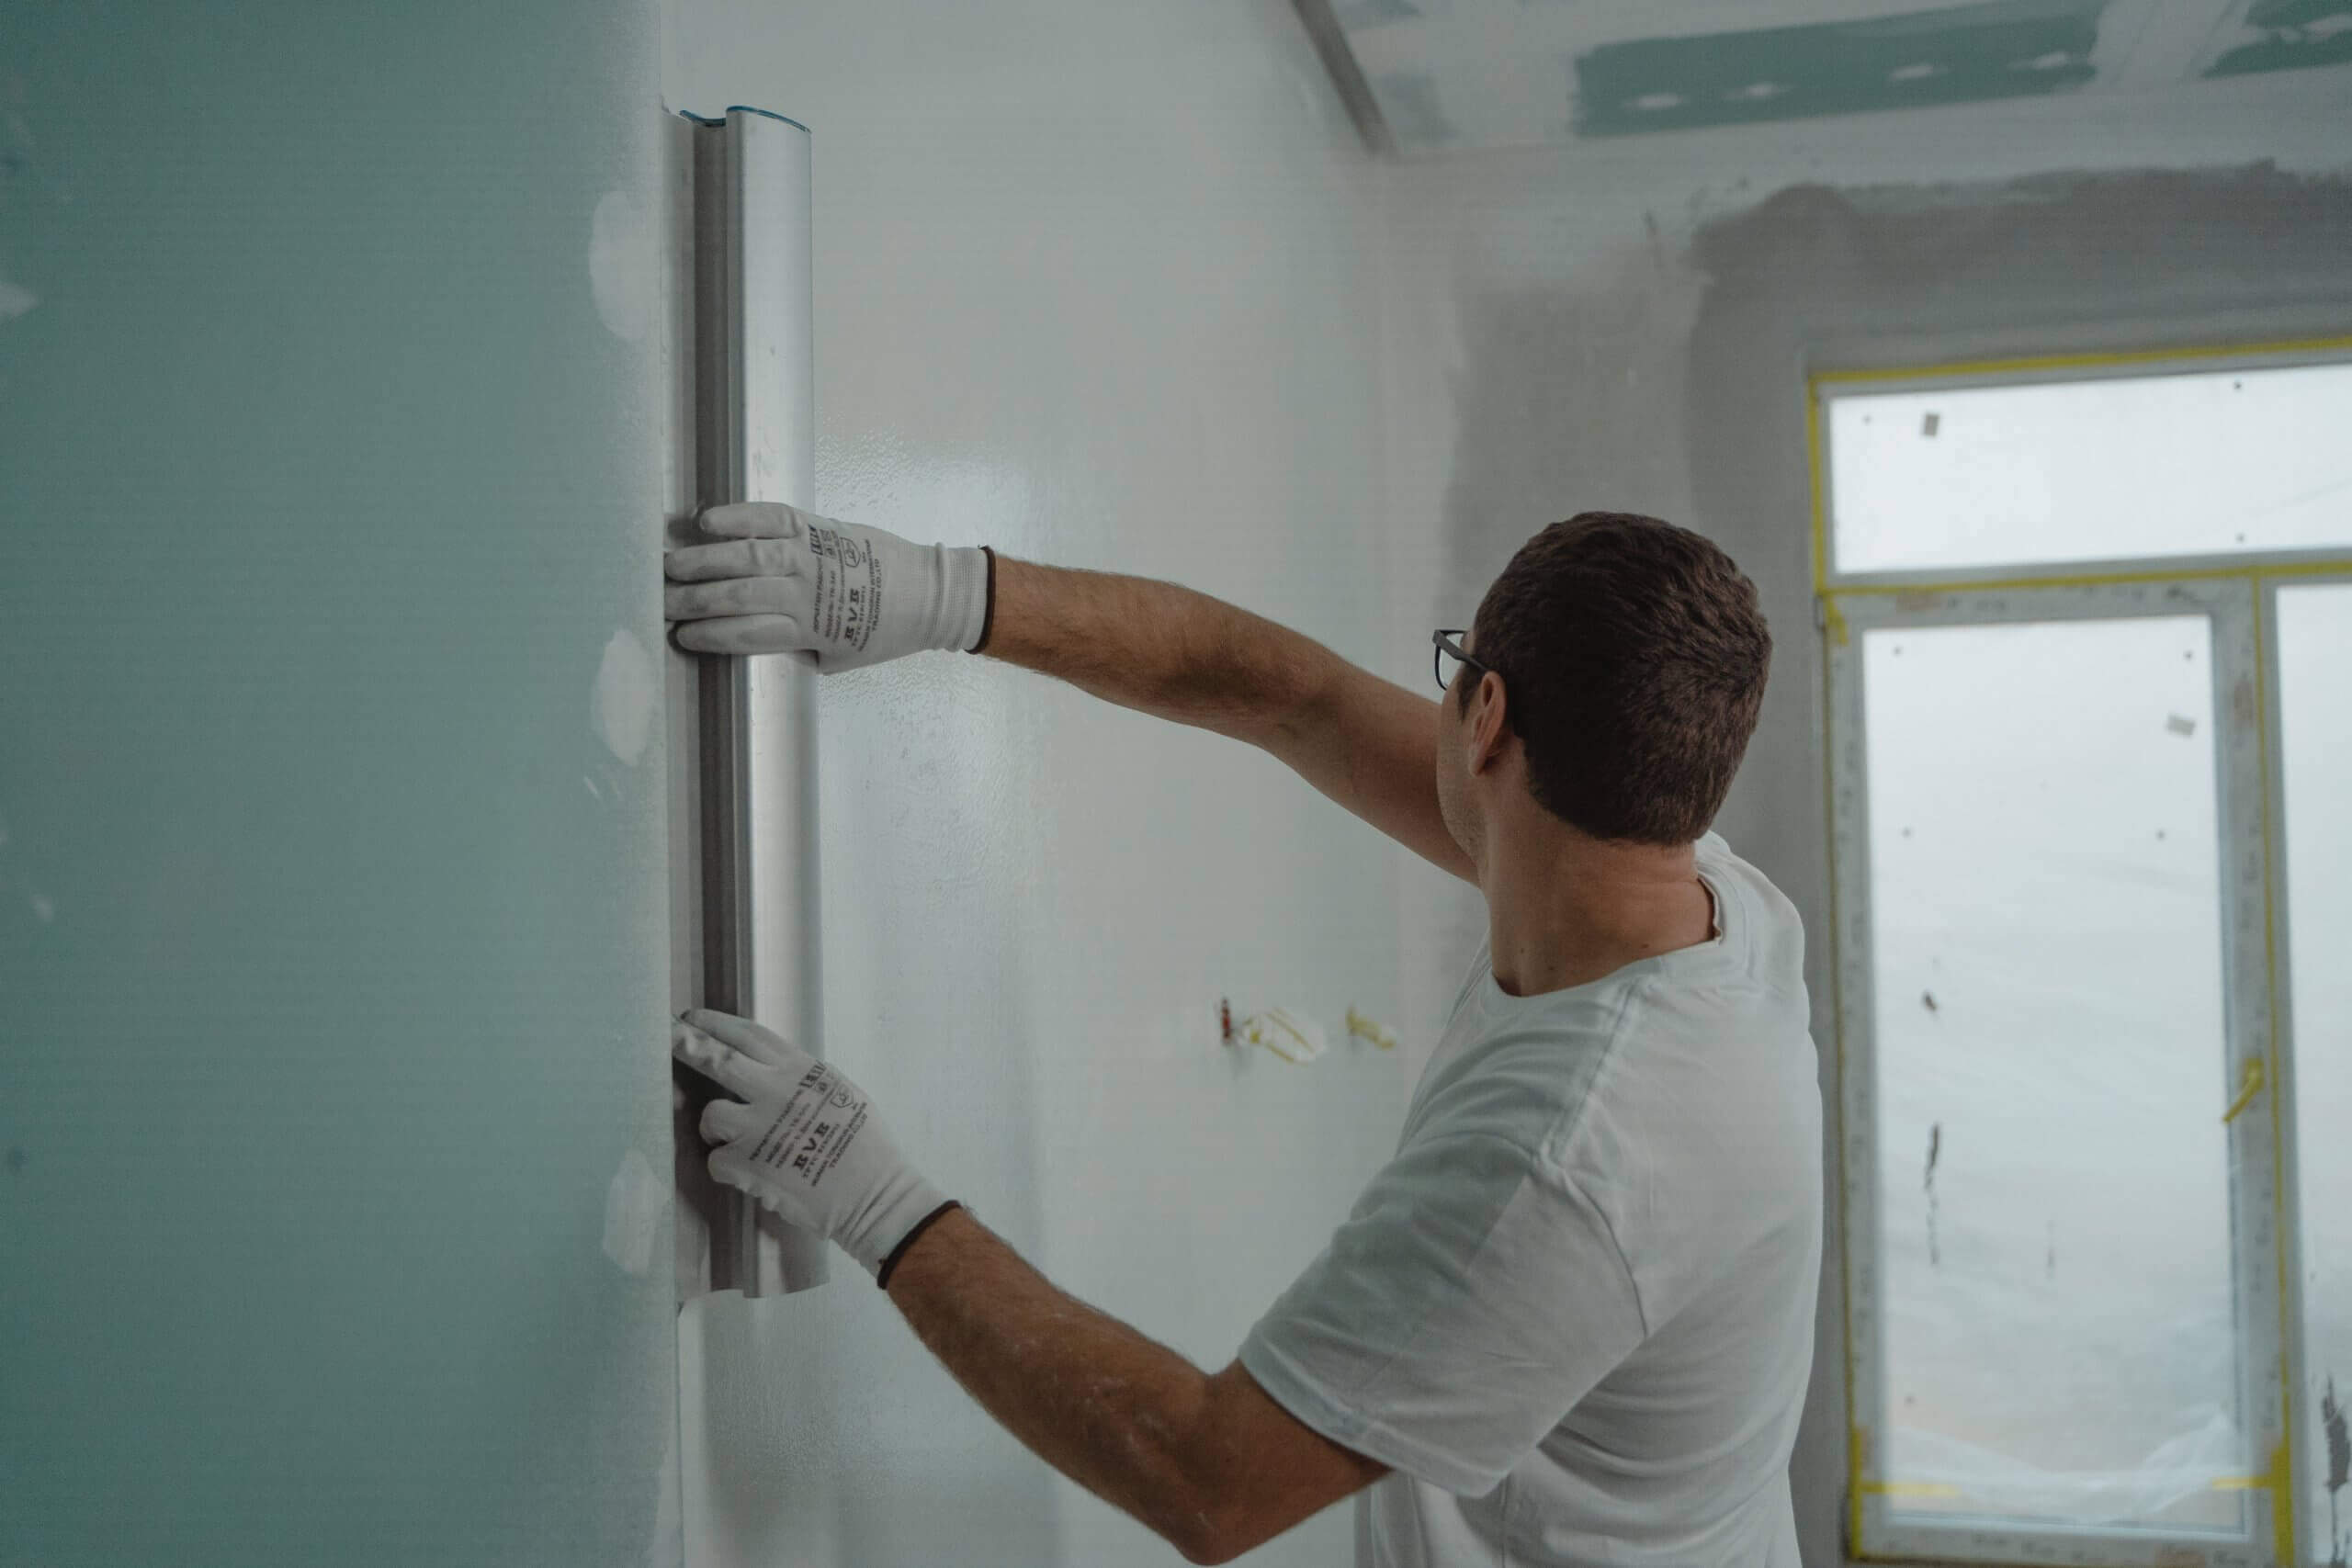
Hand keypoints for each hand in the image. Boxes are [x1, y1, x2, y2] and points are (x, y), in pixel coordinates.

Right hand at [663, 502, 990, 669]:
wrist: (927, 593)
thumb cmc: (881, 631)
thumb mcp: (838, 656)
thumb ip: (794, 649)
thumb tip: (746, 640)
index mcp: (810, 627)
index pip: (746, 633)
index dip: (709, 635)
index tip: (679, 635)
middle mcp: (806, 588)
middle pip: (737, 595)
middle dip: (692, 600)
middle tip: (656, 601)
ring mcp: (811, 552)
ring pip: (745, 556)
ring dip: (702, 561)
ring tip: (668, 565)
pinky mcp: (817, 524)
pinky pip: (770, 516)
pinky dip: (738, 516)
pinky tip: (705, 521)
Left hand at [671, 1008, 951, 1279]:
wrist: (871, 1194)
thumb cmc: (865, 1146)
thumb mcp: (840, 1094)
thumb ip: (801, 1080)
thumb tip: (768, 1073)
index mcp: (800, 1069)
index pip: (749, 1035)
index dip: (715, 1024)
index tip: (691, 1018)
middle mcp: (775, 1090)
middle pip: (716, 1059)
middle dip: (685, 1045)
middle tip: (663, 1038)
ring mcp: (758, 1127)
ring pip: (710, 1115)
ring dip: (714, 1128)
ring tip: (732, 1140)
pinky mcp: (747, 1164)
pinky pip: (716, 1160)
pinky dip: (728, 1168)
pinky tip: (752, 1174)